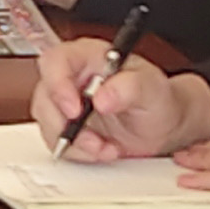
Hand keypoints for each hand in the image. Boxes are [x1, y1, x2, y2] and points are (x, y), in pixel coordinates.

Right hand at [29, 42, 207, 159]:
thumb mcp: (152, 88)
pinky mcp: (67, 126)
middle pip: (45, 95)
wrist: (164, 124)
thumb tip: (102, 97)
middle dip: (65, 124)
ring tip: (105, 147)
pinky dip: (78, 152)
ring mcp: (67, 102)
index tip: (74, 110)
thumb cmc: (158, 98)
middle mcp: (72, 76)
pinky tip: (101, 150)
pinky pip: (57, 141)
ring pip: (47, 122)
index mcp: (89, 56)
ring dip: (74, 142)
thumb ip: (130, 87)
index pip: (56, 60)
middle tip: (93, 140)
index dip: (57, 84)